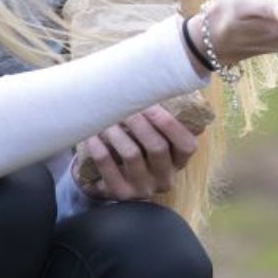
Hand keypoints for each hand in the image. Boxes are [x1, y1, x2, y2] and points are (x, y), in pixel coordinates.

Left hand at [76, 104, 197, 201]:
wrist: (113, 184)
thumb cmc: (137, 151)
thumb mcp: (155, 142)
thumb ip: (160, 122)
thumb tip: (155, 83)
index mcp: (178, 163)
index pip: (187, 145)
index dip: (170, 124)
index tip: (151, 104)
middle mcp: (164, 179)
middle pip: (157, 147)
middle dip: (139, 122)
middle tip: (123, 105)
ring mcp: (142, 189)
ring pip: (131, 154)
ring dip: (117, 131)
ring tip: (105, 117)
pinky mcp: (119, 193)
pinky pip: (107, 166)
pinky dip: (98, 146)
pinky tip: (90, 134)